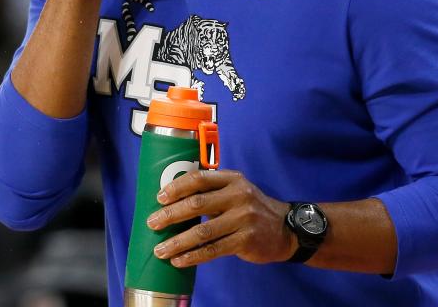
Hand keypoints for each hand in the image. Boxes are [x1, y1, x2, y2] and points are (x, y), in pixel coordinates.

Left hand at [147, 170, 296, 267]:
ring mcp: (243, 218)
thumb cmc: (250, 208)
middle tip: (152, 223)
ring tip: (160, 249)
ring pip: (202, 231)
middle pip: (197, 204)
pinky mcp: (245, 240)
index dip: (176, 187)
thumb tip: (171, 199)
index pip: (199, 178)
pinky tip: (179, 260)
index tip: (159, 197)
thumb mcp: (236, 190)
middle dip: (170, 215)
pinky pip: (213, 250)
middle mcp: (238, 196)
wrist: (285, 229)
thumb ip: (211, 190)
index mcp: (232, 179)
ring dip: (177, 242)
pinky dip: (193, 256)